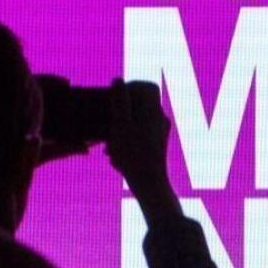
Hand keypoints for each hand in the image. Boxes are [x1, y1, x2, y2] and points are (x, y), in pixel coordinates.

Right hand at [104, 80, 180, 219]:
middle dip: (119, 114)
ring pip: (135, 124)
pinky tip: (115, 158)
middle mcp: (160, 121)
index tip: (114, 101)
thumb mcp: (121, 125)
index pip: (147, 87)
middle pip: (138, 106)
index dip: (129, 89)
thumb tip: (118, 80)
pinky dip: (125, 143)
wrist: (150, 186)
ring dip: (119, 132)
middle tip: (107, 127)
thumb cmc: (134, 155)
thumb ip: (120, 102)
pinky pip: (137, 139)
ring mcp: (159, 135)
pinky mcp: (155, 148)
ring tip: (109, 147)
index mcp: (155, 112)